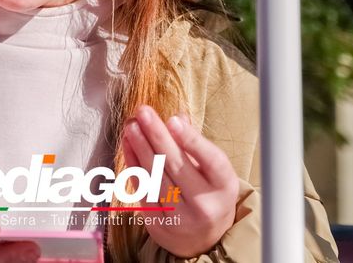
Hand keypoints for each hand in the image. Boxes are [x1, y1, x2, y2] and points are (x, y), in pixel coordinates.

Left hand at [121, 105, 240, 257]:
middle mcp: (205, 205)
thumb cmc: (208, 191)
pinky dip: (133, 165)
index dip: (191, 140)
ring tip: (131, 125)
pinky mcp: (159, 225)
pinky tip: (128, 145)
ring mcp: (181, 218)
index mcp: (224, 186)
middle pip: (176, 165)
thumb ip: (195, 143)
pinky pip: (142, 190)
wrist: (204, 238)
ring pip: (155, 177)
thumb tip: (177, 118)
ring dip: (140, 147)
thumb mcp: (212, 168)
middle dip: (156, 136)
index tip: (172, 120)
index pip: (210, 161)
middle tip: (143, 112)